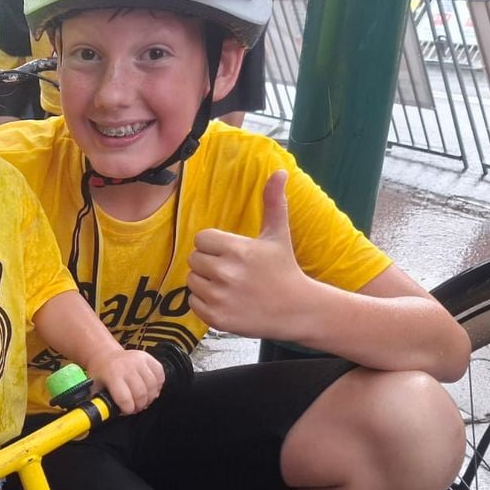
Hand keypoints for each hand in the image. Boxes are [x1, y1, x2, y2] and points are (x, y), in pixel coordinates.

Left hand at [85, 349, 163, 414]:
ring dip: (150, 397)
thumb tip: (106, 415)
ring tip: (143, 399)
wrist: (105, 355)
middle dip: (139, 405)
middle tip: (135, 407)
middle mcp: (127, 366)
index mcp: (112, 374)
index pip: (125, 398)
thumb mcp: (94, 387)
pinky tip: (150, 389)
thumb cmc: (101, 373)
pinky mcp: (148, 358)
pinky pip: (160, 375)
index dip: (127, 409)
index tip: (126, 411)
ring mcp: (139, 360)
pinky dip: (158, 385)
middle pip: (141, 393)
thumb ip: (100, 402)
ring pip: (153, 385)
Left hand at [186, 170, 313, 339]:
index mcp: (237, 249)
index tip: (231, 253)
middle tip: (232, 271)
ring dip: (205, 283)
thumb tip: (279, 171)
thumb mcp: (278, 234)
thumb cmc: (284, 269)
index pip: (201, 239)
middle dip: (209, 263)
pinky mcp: (217, 318)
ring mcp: (220, 297)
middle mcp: (226, 273)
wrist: (297, 310)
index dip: (214, 245)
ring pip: (191, 281)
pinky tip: (226, 301)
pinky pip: (193, 303)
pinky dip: (205, 303)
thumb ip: (273, 202)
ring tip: (230, 286)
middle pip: (194, 260)